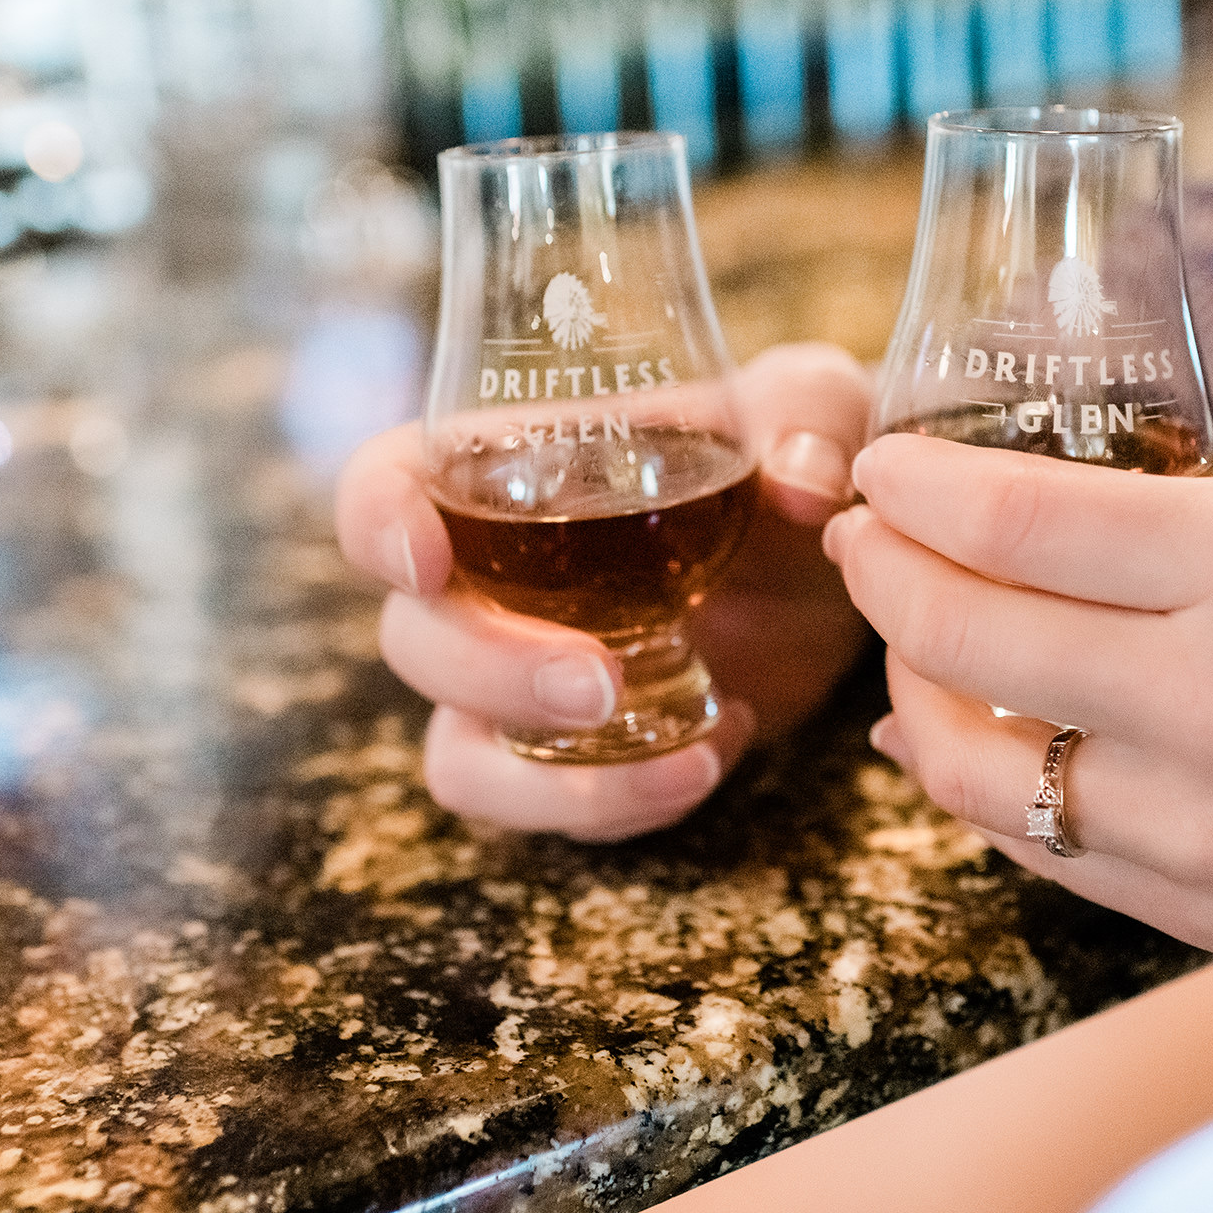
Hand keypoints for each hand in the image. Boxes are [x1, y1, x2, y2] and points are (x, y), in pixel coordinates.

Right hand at [336, 343, 872, 840]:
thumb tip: (801, 483)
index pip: (384, 486)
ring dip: (543, 775)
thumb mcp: (813, 408)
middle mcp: (489, 580)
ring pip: (459, 750)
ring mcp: (521, 681)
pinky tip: (720, 748)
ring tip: (684, 757)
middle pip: (414, 639)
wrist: (836, 568)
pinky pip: (545, 804)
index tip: (424, 559)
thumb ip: (808, 414)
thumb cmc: (786, 459)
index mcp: (506, 470)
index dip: (377, 523)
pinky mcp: (575, 753)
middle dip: (490, 670)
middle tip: (600, 682)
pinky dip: (622, 802)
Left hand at [824, 435, 1212, 996]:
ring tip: (903, 643)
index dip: (920, 486)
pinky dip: (971, 790)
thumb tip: (1073, 511)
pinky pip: (1035, 848)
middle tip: (861, 538)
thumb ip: (1210, 515)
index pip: (1019, 518)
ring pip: (969, 763)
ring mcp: (1195, 826)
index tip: (882, 463)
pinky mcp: (1198, 914)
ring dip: (906, 690)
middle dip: (883, 572)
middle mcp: (1208, 700)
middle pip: (964, 632)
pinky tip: (944, 748)